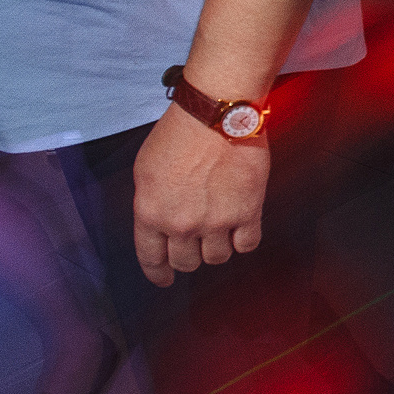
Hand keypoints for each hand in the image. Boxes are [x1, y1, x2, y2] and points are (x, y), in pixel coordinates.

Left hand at [131, 104, 268, 285]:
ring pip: (217, 258)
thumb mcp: (145, 169)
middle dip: (188, 257)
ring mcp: (216, 222)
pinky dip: (243, 241)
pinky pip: (247, 245)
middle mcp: (181, 224)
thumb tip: (160, 221)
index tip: (164, 279)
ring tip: (219, 230)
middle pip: (186, 263)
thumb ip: (151, 202)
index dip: (158, 274)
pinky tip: (241, 228)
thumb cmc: (179, 133)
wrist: (217, 113)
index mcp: (150, 213)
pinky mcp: (247, 213)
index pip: (151, 258)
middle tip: (195, 244)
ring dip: (216, 248)